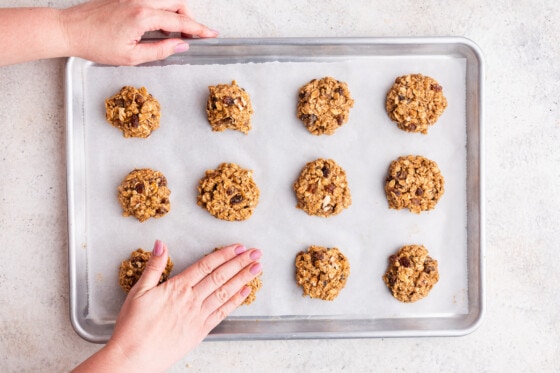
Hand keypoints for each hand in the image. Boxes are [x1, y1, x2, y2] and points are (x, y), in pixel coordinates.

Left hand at [60, 0, 217, 65]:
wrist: (70, 30)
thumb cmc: (95, 44)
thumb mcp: (132, 56)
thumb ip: (160, 50)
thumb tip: (180, 46)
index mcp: (143, 16)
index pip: (180, 21)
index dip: (199, 29)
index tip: (211, 35)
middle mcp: (140, 0)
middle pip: (178, 3)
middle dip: (190, 19)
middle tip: (192, 37)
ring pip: (167, 0)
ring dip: (177, 14)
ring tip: (176, 35)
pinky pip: (154, 0)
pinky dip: (163, 11)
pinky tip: (159, 27)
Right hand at [74, 241, 261, 371]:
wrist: (134, 357)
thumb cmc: (133, 326)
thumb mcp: (138, 291)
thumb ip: (153, 266)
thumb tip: (160, 244)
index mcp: (177, 287)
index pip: (206, 266)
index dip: (224, 254)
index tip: (238, 247)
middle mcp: (191, 300)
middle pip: (220, 277)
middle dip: (240, 263)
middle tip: (256, 253)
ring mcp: (198, 316)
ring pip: (225, 293)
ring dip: (243, 279)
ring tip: (257, 268)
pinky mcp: (200, 331)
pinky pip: (222, 313)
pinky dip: (235, 301)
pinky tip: (245, 292)